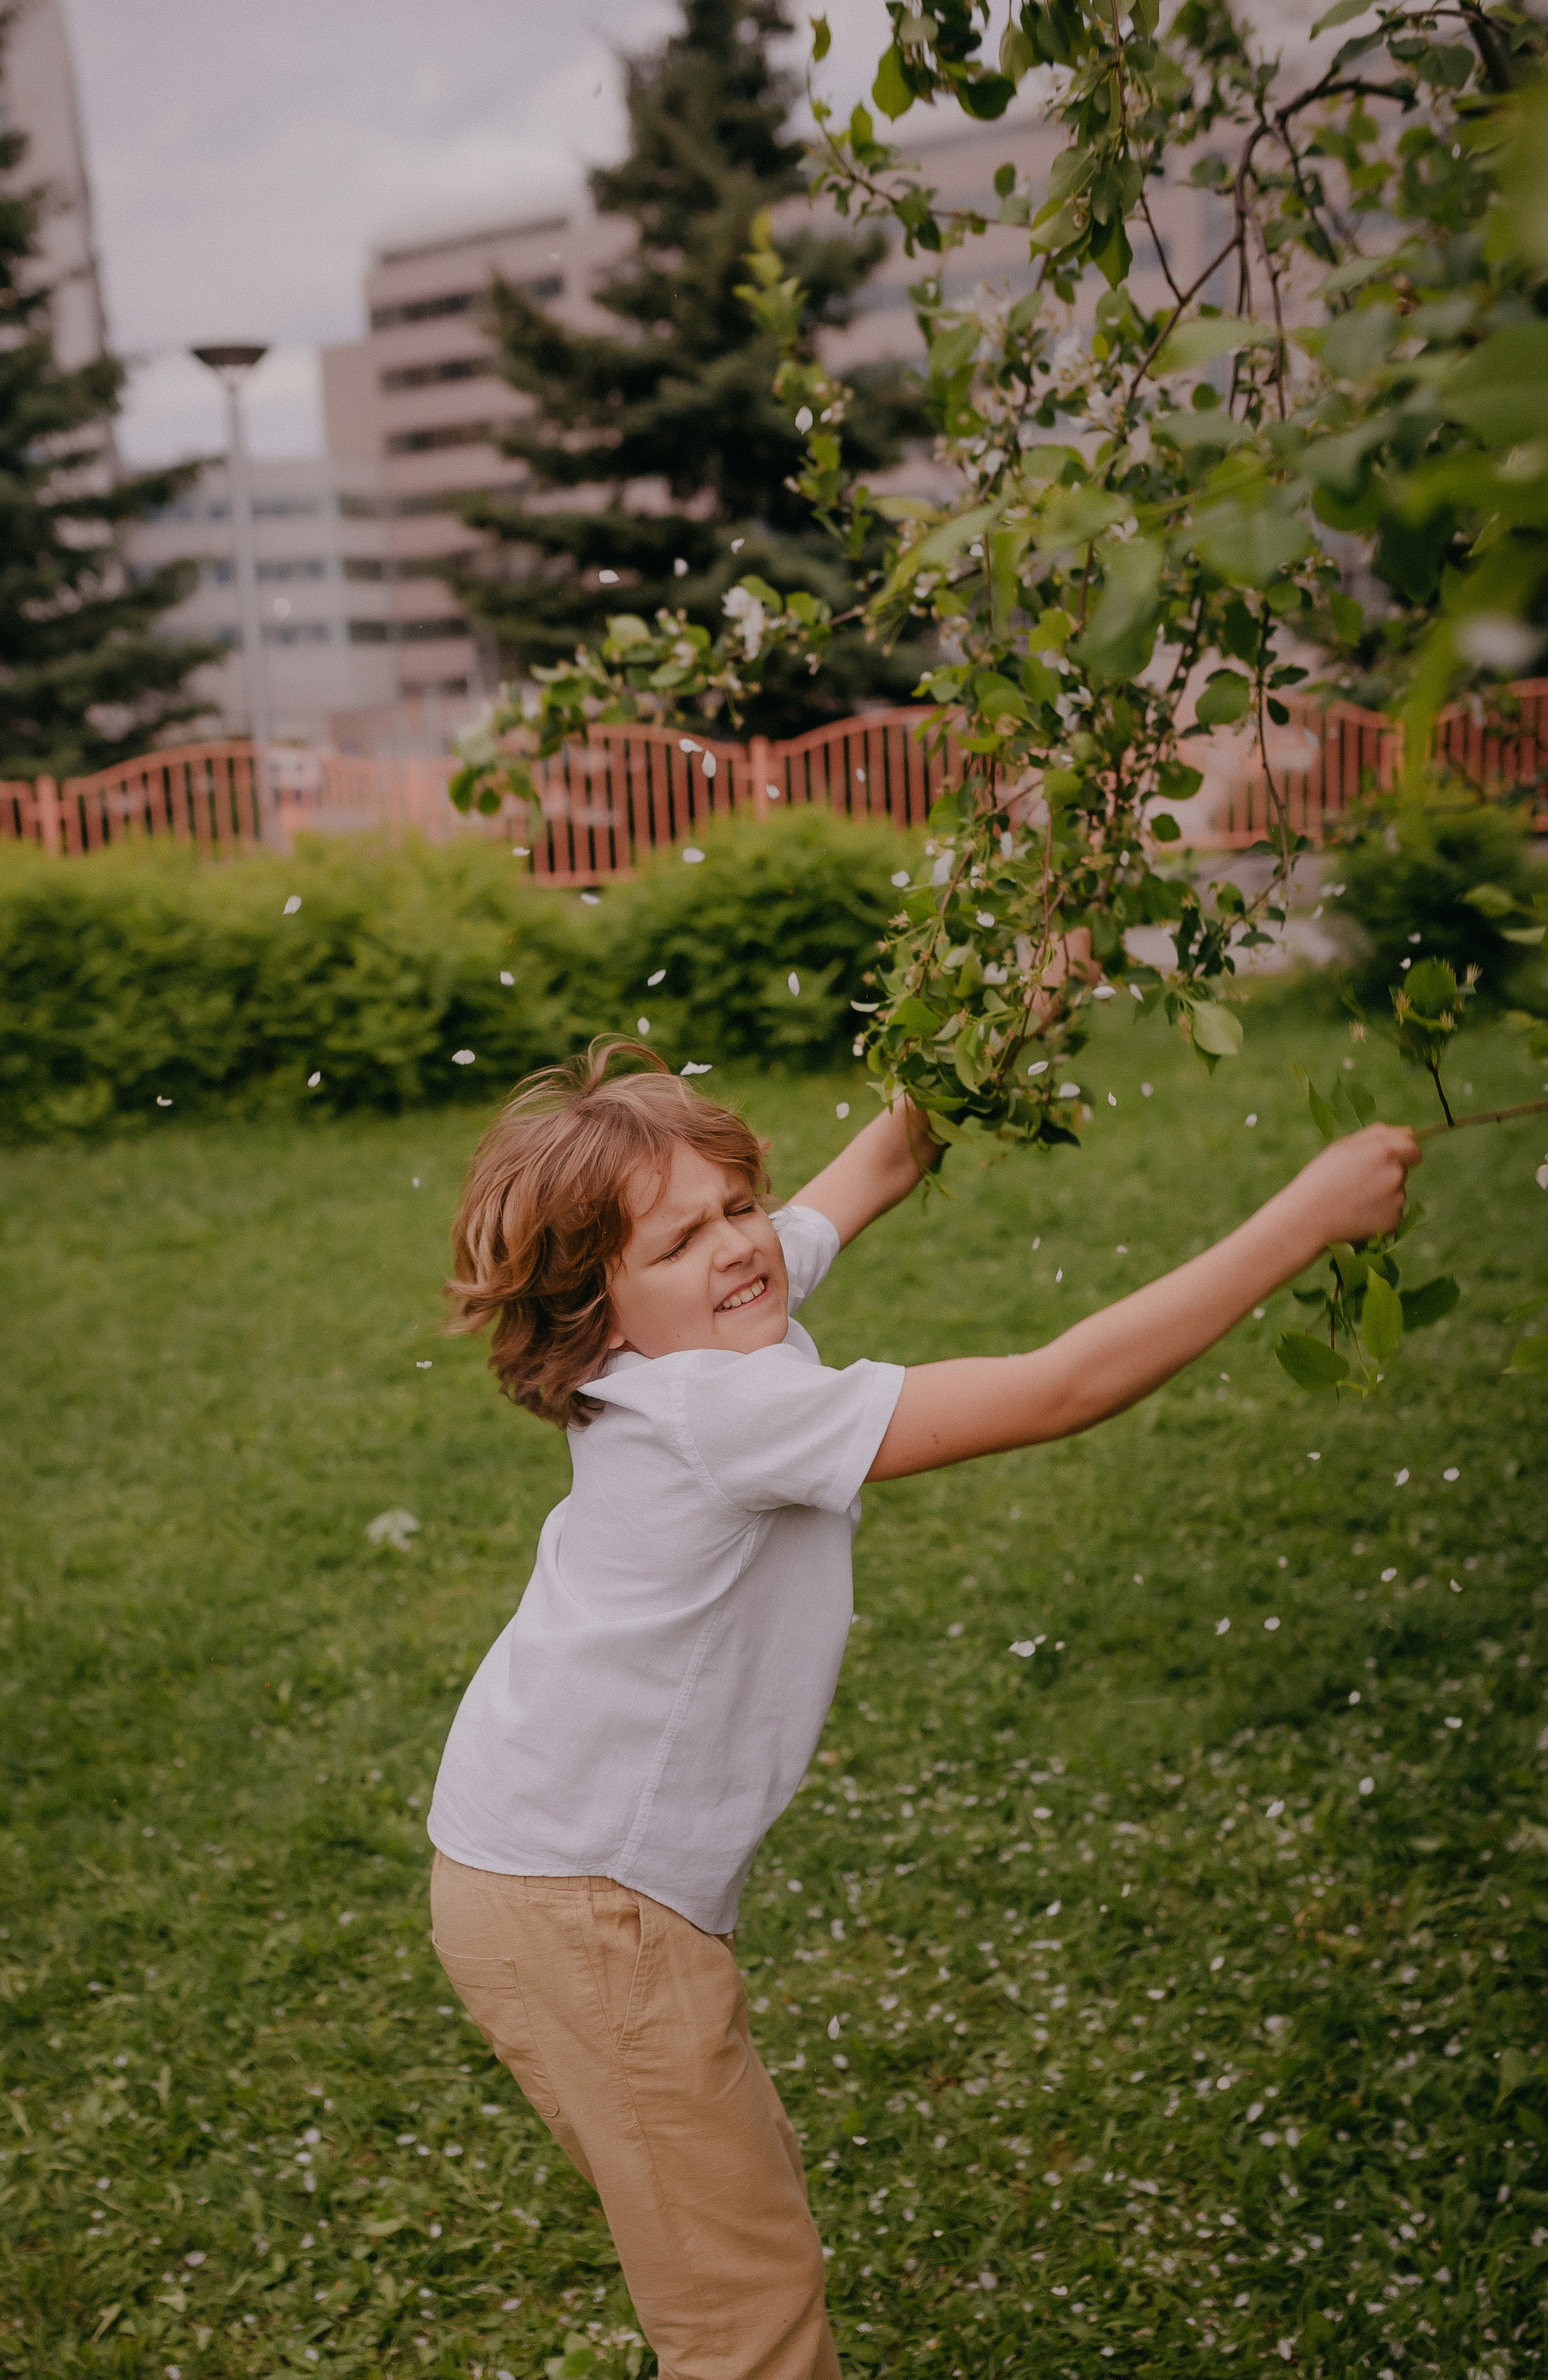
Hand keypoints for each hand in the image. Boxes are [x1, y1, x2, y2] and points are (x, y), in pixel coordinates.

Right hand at [1285, 1123, 1421, 1247]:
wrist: (1309, 1216)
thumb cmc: (1323, 1177)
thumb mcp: (1344, 1146)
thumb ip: (1379, 1134)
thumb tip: (1410, 1132)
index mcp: (1385, 1151)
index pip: (1413, 1148)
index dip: (1402, 1153)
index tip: (1390, 1160)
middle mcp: (1396, 1173)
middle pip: (1403, 1170)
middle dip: (1386, 1173)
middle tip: (1357, 1182)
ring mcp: (1397, 1198)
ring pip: (1397, 1192)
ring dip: (1382, 1194)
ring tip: (1353, 1199)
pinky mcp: (1394, 1219)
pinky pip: (1392, 1212)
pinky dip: (1379, 1213)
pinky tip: (1358, 1214)